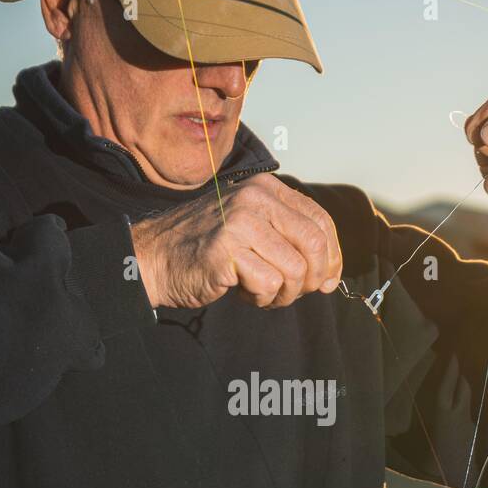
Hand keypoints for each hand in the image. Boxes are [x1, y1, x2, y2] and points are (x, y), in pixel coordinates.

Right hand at [129, 172, 342, 309]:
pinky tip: (243, 292)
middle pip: (315, 245)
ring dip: (285, 293)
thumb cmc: (207, 249)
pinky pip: (269, 284)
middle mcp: (256, 198)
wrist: (155, 257)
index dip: (332, 256)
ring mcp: (241, 222)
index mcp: (266, 188)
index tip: (327, 280)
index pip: (320, 221)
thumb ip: (288, 237)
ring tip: (262, 293)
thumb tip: (330, 272)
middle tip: (296, 292)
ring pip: (296, 269)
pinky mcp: (227, 249)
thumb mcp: (252, 228)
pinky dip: (262, 298)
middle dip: (314, 278)